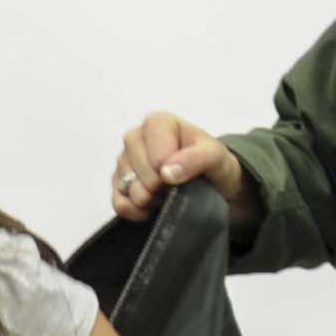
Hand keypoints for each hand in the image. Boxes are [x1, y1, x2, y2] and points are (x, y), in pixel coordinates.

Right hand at [111, 114, 257, 227]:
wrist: (214, 188)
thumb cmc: (214, 166)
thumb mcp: (217, 157)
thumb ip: (196, 158)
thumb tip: (166, 172)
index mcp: (157, 123)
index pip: (156, 156)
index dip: (170, 170)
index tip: (184, 173)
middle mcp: (135, 138)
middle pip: (141, 173)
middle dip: (161, 187)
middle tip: (176, 185)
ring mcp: (124, 162)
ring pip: (129, 189)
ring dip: (151, 200)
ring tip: (166, 193)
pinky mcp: (118, 185)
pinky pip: (119, 204)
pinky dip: (137, 212)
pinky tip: (152, 207)